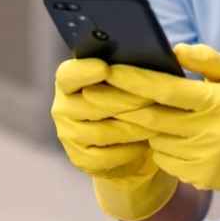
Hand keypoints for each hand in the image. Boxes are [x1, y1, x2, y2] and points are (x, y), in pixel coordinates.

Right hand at [50, 57, 177, 220]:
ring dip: (133, 128)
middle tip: (154, 98)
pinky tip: (145, 144)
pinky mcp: (79, 159)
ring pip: (102, 132)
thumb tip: (144, 62)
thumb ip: (127, 70)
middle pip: (92, 104)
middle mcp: (62, 107)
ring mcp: (68, 135)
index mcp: (69, 81)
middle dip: (127, 100)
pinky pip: (105, 157)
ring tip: (157, 122)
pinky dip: (128, 151)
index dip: (84, 71)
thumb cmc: (130, 101)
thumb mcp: (127, 81)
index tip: (105, 68)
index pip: (68, 75)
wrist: (129, 142)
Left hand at [83, 43, 219, 190]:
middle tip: (92, 92)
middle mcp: (211, 133)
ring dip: (140, 126)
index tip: (109, 69)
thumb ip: (206, 58)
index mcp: (218, 103)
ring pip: (154, 139)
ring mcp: (204, 159)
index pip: (167, 91)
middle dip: (119, 104)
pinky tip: (164, 135)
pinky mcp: (199, 178)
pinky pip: (164, 159)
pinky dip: (158, 145)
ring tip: (132, 111)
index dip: (135, 80)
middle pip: (152, 118)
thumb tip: (173, 49)